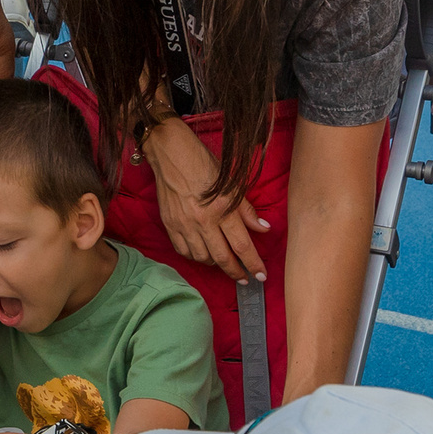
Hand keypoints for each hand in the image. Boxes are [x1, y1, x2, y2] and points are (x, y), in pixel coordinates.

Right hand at [147, 121, 268, 279]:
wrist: (171, 154)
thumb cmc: (204, 164)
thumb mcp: (232, 183)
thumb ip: (246, 210)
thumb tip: (262, 228)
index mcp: (222, 209)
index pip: (242, 245)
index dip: (253, 263)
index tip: (261, 275)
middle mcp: (203, 221)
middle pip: (223, 257)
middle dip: (237, 272)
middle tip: (246, 279)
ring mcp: (184, 225)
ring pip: (202, 258)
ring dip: (216, 264)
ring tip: (225, 262)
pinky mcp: (170, 225)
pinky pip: (184, 251)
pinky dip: (195, 257)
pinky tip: (203, 254)